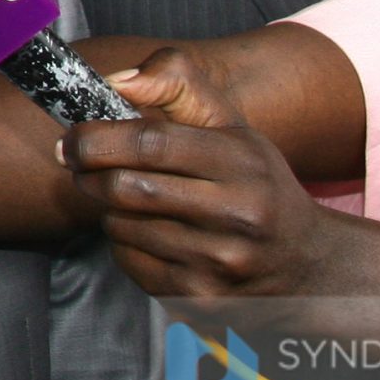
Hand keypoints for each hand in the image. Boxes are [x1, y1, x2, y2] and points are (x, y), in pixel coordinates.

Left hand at [61, 49, 340, 300]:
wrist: (307, 263)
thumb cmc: (254, 183)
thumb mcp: (231, 126)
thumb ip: (176, 85)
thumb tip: (117, 81)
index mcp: (241, 161)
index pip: (150, 143)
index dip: (97, 139)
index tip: (72, 139)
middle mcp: (236, 213)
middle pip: (127, 188)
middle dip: (89, 174)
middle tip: (82, 166)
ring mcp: (220, 261)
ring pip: (123, 227)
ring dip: (109, 209)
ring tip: (129, 200)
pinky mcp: (202, 297)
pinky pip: (130, 262)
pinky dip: (124, 244)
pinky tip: (149, 234)